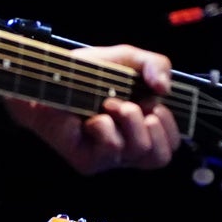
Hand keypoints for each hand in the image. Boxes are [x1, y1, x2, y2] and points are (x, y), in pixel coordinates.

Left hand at [6, 44, 180, 174]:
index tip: (152, 103)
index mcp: (141, 130)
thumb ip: (156, 65)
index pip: (171, 145)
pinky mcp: (89, 162)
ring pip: (140, 151)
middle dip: (153, 123)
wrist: (49, 78)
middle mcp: (127, 148)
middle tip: (129, 104)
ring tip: (109, 104)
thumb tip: (165, 88)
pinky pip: (112, 148)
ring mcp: (108, 158)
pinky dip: (105, 126)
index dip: (168, 124)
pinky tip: (91, 118)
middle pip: (160, 156)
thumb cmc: (87, 73)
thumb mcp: (129, 59)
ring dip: (129, 119)